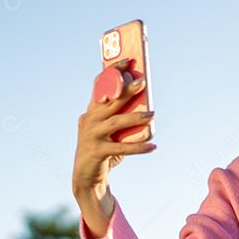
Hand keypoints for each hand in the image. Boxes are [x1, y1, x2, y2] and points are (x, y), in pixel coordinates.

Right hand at [71, 58, 155, 201]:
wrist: (86, 178)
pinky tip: (153, 146)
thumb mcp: (109, 132)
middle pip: (110, 101)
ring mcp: (92, 136)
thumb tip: (146, 107)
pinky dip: (138, 147)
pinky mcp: (97, 151)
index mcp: (91, 111)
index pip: (99, 85)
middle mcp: (89, 120)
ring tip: (152, 114)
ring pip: (116, 122)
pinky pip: (121, 148)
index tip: (127, 61)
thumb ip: (120, 118)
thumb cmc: (102, 150)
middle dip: (126, 90)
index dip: (112, 72)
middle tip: (142, 83)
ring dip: (135, 117)